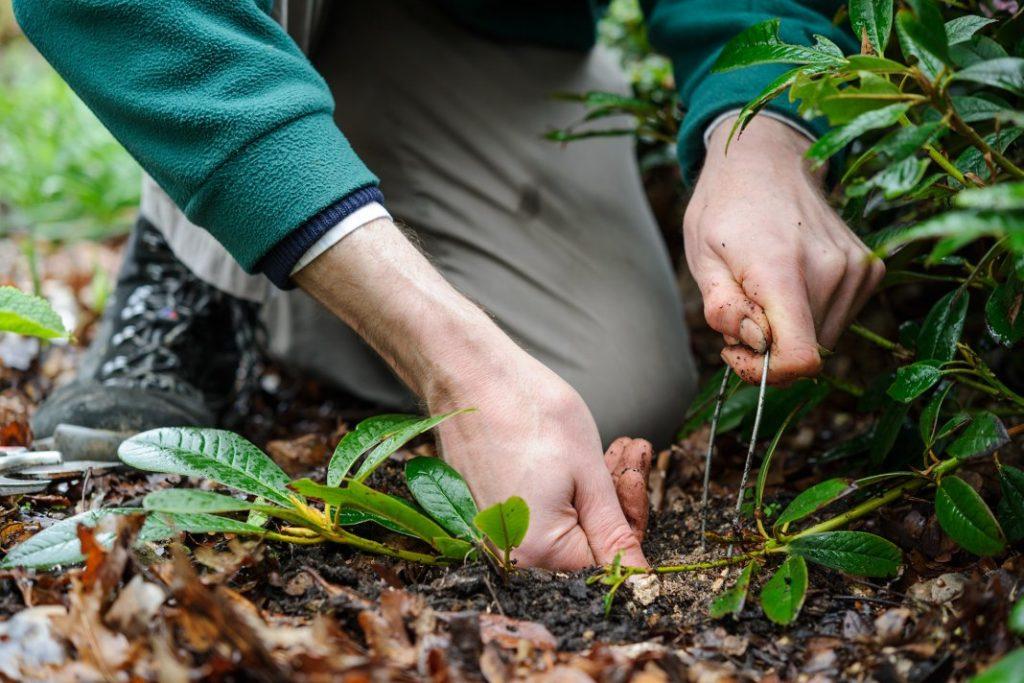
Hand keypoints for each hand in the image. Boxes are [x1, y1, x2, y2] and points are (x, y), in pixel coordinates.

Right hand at [431, 362, 651, 568]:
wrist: (469, 375)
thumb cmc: (530, 412)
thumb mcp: (589, 472)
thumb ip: (614, 531)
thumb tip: (639, 579)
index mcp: (539, 553)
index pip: (608, 559)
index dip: (631, 515)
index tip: (636, 472)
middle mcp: (511, 554)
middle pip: (585, 543)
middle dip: (614, 498)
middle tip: (626, 448)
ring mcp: (494, 534)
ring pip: (565, 525)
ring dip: (591, 489)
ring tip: (605, 444)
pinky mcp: (487, 514)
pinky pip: (538, 513)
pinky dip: (562, 487)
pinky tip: (572, 452)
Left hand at [684, 116, 884, 383]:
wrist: (766, 158)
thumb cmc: (725, 208)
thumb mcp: (701, 257)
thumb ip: (723, 308)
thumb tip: (757, 343)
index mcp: (782, 268)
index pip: (800, 357)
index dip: (766, 372)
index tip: (737, 352)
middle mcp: (830, 269)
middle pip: (807, 351)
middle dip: (769, 347)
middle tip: (739, 313)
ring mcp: (856, 267)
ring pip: (823, 337)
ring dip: (789, 330)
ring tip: (761, 291)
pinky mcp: (869, 267)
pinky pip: (838, 316)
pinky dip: (811, 313)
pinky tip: (789, 280)